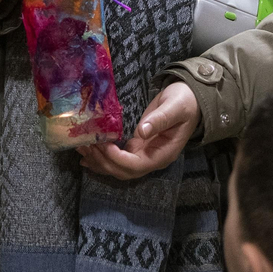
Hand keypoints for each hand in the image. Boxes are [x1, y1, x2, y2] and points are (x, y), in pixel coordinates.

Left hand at [77, 83, 199, 180]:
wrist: (191, 100)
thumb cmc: (185, 102)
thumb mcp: (175, 107)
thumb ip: (160, 119)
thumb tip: (142, 132)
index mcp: (163, 154)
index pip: (137, 165)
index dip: (118, 158)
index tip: (105, 144)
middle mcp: (152, 159)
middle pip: (123, 171)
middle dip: (103, 161)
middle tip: (86, 145)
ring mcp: (144, 155)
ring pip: (117, 168)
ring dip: (98, 161)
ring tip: (81, 149)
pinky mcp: (137, 147)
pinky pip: (117, 159)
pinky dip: (101, 158)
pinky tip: (87, 154)